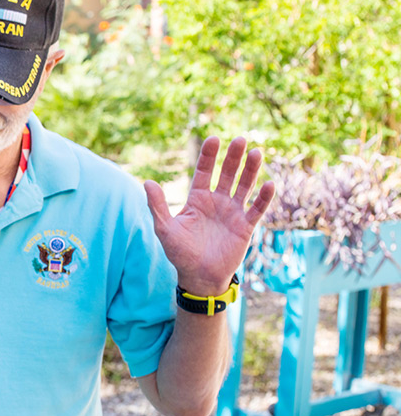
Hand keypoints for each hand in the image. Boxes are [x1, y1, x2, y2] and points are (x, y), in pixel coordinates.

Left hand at [143, 135, 275, 294]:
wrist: (198, 277)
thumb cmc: (180, 253)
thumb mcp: (165, 229)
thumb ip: (158, 206)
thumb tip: (147, 182)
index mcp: (197, 199)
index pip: (204, 172)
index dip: (208, 156)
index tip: (213, 139)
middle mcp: (217, 202)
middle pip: (227, 174)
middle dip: (233, 157)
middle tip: (240, 139)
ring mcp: (233, 213)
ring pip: (244, 187)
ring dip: (250, 171)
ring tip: (256, 153)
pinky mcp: (245, 226)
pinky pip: (256, 209)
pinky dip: (262, 198)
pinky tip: (268, 184)